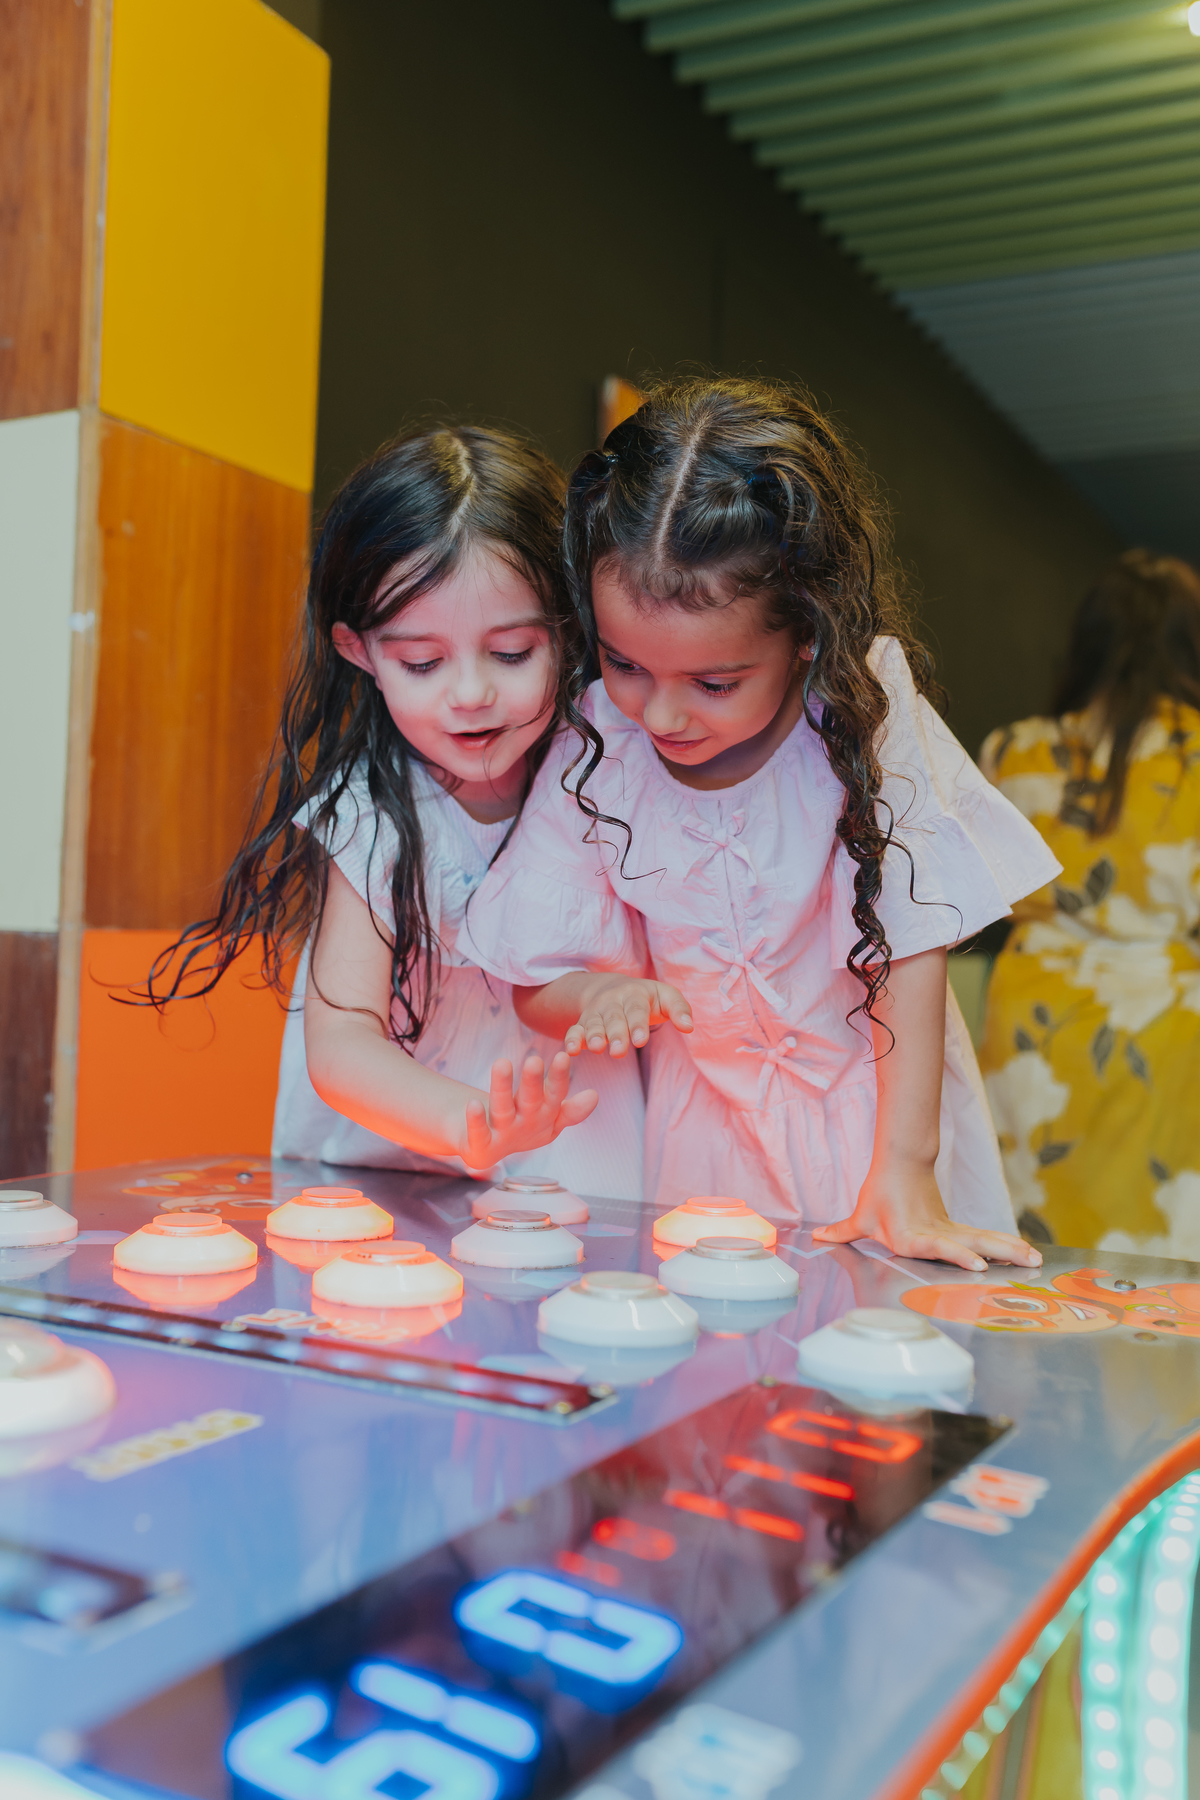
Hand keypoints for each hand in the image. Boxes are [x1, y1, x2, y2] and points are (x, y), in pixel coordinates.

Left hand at [459, 1053, 597, 1169]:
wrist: (488, 1149)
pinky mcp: (481, 1145)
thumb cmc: (522, 1123)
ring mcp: (504, 1135)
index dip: (559, 1078)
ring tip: (501, 1062)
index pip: (555, 1095)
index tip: (563, 1055)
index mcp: (545, 1115)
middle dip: (532, 1082)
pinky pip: (478, 1132)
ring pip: (502, 1110)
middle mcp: (526, 1124)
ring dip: (501, 1088)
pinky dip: (476, 1119)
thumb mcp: (549, 1118)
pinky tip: (472, 1102)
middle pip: (530, 1101)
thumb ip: (571, 1110)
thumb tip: (594, 1096)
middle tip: (534, 1060)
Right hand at [563, 976, 692, 1057]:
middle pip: (614, 1018)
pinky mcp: (583, 1023)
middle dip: (615, 1034)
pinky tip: (571, 1051)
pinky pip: (575, 1029)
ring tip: (596, 1048)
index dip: (637, 1025)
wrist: (611, 988)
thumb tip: (689, 1027)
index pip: (636, 1010)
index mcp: (634, 994)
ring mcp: (596, 1012)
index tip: (640, 1041)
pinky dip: (571, 1039)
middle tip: (619, 1051)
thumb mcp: (665, 996)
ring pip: (593, 1024)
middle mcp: (612, 1002)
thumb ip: (679, 1010)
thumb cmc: (646, 998)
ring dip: (593, 1036)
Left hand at [812, 1161, 1041, 1272]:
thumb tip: (817, 1236)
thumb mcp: (860, 1217)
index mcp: (912, 1236)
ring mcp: (950, 1230)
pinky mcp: (956, 1228)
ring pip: (983, 1238)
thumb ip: (842, 1231)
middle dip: (998, 1253)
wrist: (900, 1166)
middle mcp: (936, 1234)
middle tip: (1024, 1260)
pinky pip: (983, 1237)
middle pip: (971, 1242)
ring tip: (1034, 1257)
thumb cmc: (879, 1196)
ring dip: (1009, 1248)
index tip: (975, 1263)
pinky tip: (1024, 1252)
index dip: (956, 1254)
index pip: (936, 1246)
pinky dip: (1004, 1245)